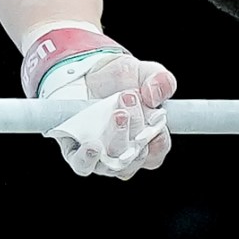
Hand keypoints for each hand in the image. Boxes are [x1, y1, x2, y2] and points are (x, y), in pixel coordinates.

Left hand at [40, 50, 176, 180]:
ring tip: (117, 115)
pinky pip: (83, 165)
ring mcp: (103, 157)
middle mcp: (126, 154)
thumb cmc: (121, 79)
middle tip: (129, 97)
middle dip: (135, 127)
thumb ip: (160, 80)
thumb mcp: (145, 72)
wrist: (88, 73)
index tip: (154, 115)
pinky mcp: (79, 154)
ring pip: (112, 164)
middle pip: (135, 156)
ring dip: (117, 141)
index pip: (158, 149)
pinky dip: (88, 159)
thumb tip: (157, 95)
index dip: (158, 137)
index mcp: (148, 138)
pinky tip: (93, 145)